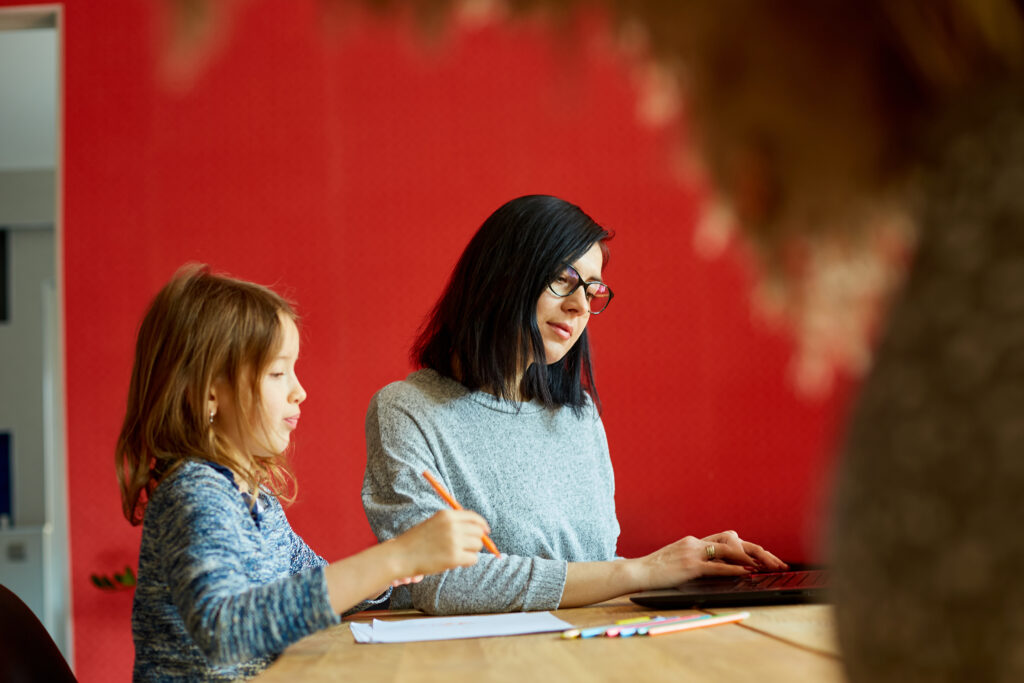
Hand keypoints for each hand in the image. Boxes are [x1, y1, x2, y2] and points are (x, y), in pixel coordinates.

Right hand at [390, 509, 489, 576]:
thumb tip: (478, 529)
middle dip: (475, 541)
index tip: (486, 531)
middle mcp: (452, 526)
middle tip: (464, 548)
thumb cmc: (417, 541)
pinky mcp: (454, 557)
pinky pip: (473, 559)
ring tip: (455, 555)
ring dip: (470, 552)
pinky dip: (467, 562)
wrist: (401, 556)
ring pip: (477, 546)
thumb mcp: (434, 524)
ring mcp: (454, 541)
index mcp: (447, 515)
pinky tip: (455, 562)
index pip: (473, 517)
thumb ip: (454, 524)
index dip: (482, 525)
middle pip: (478, 532)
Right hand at [634, 530, 787, 589]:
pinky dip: (733, 568)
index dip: (750, 547)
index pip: (729, 539)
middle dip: (759, 551)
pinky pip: (715, 565)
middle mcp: (696, 542)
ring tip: (769, 567)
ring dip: (752, 557)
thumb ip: (698, 561)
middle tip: (778, 564)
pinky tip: (747, 572)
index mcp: (695, 541)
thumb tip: (721, 568)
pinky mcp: (689, 566)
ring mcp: (692, 552)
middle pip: (734, 540)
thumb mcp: (679, 561)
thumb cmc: (656, 571)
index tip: (767, 559)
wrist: (637, 571)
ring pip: (729, 549)